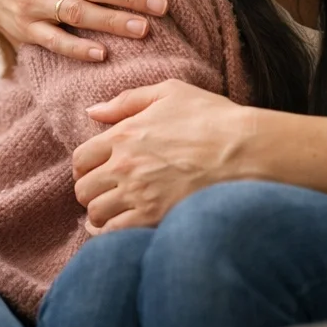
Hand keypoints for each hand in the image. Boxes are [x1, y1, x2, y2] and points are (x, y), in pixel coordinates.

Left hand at [72, 80, 252, 231]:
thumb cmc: (212, 117)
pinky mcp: (154, 217)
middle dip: (91, 192)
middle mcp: (124, 165)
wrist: (246, 149)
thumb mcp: (170, 92)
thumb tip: (93, 112)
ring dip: (101, 214)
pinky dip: (112, 233)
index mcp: (123, 135)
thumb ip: (128, 100)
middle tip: (107, 192)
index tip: (97, 171)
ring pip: (96, 213)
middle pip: (83, 190)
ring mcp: (138, 193)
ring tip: (116, 210)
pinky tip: (121, 227)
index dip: (85, 167)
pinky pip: (115, 233)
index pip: (80, 159)